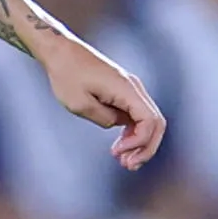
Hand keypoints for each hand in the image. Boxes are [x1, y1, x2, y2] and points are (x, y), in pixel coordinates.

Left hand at [39, 31, 166, 168]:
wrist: (60, 52)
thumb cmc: (67, 74)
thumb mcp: (79, 104)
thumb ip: (104, 119)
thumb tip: (119, 125)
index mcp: (126, 89)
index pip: (150, 121)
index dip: (139, 142)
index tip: (117, 152)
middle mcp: (134, 88)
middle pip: (156, 123)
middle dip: (146, 148)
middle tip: (128, 166)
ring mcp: (130, 89)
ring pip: (149, 121)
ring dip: (141, 143)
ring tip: (124, 161)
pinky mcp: (124, 91)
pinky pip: (138, 116)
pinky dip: (134, 133)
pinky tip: (121, 146)